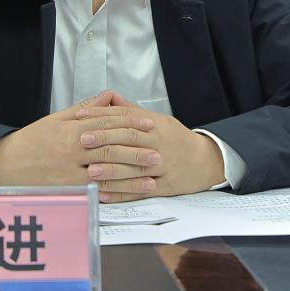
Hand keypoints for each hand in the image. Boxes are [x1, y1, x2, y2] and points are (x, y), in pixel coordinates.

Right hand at [0, 91, 160, 186]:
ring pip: (107, 171)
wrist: (4, 165)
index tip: (149, 123)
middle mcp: (72, 150)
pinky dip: (114, 191)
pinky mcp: (68, 190)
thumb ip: (85, 110)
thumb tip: (108, 96)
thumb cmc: (32, 141)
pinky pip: (95, 191)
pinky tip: (130, 192)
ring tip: (152, 173)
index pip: (107, 123)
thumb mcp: (56, 120)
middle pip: (111, 147)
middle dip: (137, 149)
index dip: (130, 122)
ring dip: (132, 173)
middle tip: (159, 151)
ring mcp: (70, 172)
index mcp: (72, 130)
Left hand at [78, 92, 224, 201]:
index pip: (125, 117)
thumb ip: (132, 111)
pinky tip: (104, 194)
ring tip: (91, 171)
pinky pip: (141, 191)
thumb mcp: (159, 120)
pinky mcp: (165, 187)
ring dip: (111, 170)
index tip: (82, 117)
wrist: (207, 161)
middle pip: (129, 139)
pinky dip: (122, 193)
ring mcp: (163, 166)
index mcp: (155, 125)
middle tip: (82, 140)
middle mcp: (159, 143)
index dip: (102, 116)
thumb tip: (110, 96)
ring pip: (134, 168)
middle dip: (104, 139)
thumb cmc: (177, 139)